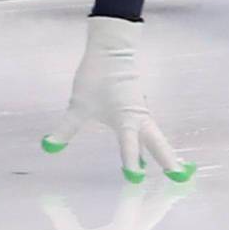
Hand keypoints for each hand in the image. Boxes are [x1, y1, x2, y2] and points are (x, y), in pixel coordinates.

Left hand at [42, 16, 191, 183]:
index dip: (131, 163)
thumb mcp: (78, 105)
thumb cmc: (97, 76)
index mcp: (125, 118)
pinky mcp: (139, 107)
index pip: (129, 145)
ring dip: (166, 153)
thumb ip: (66, 129)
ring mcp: (141, 112)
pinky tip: (152, 153)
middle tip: (180, 178)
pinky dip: (156, 144)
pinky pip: (150, 131)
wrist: (113, 48)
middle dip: (168, 161)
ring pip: (156, 137)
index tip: (135, 181)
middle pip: (157, 143)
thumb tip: (48, 147)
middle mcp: (138, 118)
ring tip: (176, 170)